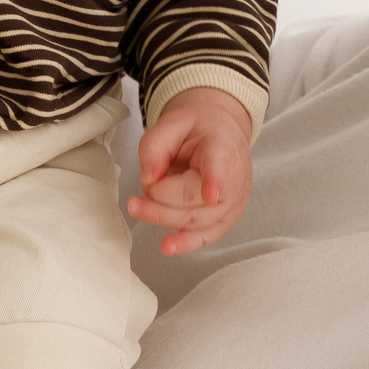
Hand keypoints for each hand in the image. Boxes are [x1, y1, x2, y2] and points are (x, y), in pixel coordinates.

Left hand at [126, 86, 253, 255]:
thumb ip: (155, 145)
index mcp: (221, 148)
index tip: (211, 194)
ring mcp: (230, 203)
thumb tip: (149, 179)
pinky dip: (185, 243)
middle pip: (193, 200)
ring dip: (161, 216)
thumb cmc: (199, 129)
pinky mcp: (224, 220)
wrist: (223, 135)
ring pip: (194, 220)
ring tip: (136, 206)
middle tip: (135, 190)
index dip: (215, 180)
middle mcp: (233, 180)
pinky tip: (168, 246)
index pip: (219, 166)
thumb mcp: (173, 121)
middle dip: (159, 197)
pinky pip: (205, 236)